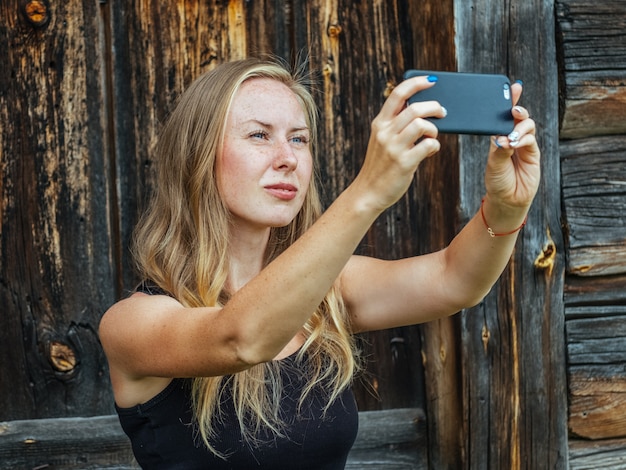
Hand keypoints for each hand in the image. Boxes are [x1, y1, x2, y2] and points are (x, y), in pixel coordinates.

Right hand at [352, 75, 446, 211]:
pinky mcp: (404, 162)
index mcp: (380, 124)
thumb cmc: (380, 166)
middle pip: (415, 108)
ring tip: (433, 135)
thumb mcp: (382, 141)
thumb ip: (397, 126)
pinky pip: (428, 145)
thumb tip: (425, 113)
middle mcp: (385, 133)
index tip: (431, 80)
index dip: (416, 83)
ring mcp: (394, 147)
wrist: (368, 192)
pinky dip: (434, 145)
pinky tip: (431, 150)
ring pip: (422, 124)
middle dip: (434, 107)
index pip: (398, 94)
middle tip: (443, 112)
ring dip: (434, 128)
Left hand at [484, 82, 540, 211]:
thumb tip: (503, 136)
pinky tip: (514, 144)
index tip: (512, 87)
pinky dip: (523, 139)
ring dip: (520, 128)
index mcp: (499, 136)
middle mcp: (512, 137)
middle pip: (519, 116)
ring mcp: (524, 145)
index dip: (510, 100)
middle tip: (514, 110)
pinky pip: (531, 140)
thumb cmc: (497, 180)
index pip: (504, 115)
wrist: (507, 199)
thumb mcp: (493, 164)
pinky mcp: (533, 153)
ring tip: (511, 137)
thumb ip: (499, 149)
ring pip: (527, 126)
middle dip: (518, 108)